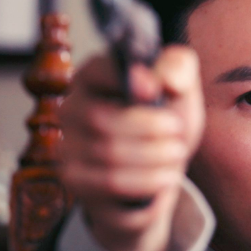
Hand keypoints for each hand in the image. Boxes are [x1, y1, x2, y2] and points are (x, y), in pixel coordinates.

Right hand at [58, 47, 204, 250]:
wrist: (164, 174)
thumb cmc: (167, 125)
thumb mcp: (182, 92)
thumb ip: (179, 68)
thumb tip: (165, 79)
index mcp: (93, 77)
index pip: (97, 71)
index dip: (125, 80)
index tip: (155, 91)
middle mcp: (71, 108)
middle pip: (103, 121)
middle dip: (153, 129)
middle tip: (177, 132)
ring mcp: (67, 146)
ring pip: (109, 154)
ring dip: (156, 156)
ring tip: (175, 153)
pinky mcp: (75, 180)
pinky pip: (111, 183)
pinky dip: (149, 180)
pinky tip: (166, 176)